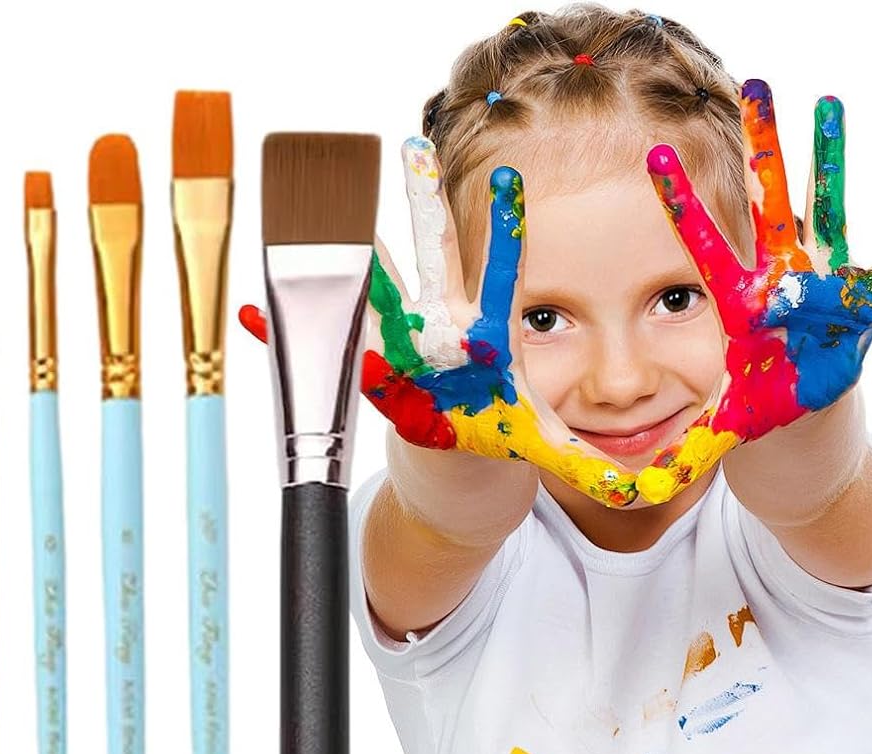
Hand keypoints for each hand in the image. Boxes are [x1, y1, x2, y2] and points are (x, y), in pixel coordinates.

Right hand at [242, 139, 670, 508]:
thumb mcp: (536, 452)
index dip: (502, 236)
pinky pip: (313, 356)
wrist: (456, 481)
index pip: (494, 280)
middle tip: (414, 152)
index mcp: (480, 342)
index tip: (513, 183)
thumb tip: (628, 483)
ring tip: (308, 223)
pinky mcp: (358, 380)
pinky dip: (273, 338)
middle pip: (428, 266)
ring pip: (366, 298)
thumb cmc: (496, 447)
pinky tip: (243, 311)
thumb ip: (579, 465)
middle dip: (420, 217)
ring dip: (339, 263)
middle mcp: (434, 340)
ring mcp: (391, 357)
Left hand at [650, 79, 871, 445]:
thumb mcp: (722, 431)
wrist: (801, 429)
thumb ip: (692, 447)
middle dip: (764, 151)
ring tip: (830, 104)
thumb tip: (647, 483)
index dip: (683, 206)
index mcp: (741, 306)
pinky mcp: (865, 305)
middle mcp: (782, 281)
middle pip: (768, 206)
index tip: (657, 158)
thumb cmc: (757, 417)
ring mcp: (825, 285)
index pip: (705, 248)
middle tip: (756, 86)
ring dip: (831, 162)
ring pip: (827, 213)